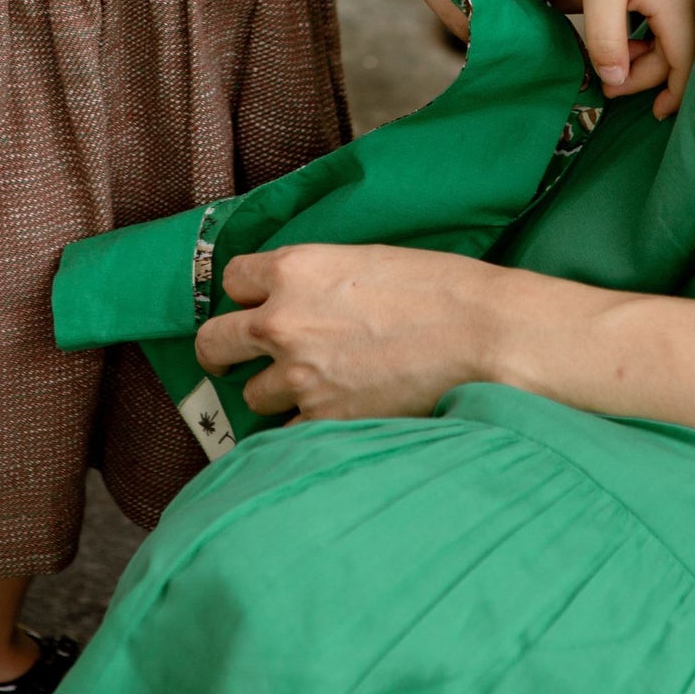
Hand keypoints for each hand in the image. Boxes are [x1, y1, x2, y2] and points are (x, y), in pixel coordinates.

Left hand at [194, 243, 515, 421]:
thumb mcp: (362, 261)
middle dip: (224, 351)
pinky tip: (331, 417)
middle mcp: (282, 321)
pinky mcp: (322, 420)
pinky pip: (287, 433)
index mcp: (293, 269)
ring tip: (312, 389)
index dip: (245, 295)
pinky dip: (303, 429)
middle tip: (234, 360)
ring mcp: (298, 375)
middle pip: (215, 341)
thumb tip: (297, 298)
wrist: (479, 334)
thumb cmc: (436, 288)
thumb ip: (315, 280)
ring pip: (251, 395)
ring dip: (274, 393)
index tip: (255, 307)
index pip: (232, 280)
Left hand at [578, 0, 694, 115]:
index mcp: (682, 5)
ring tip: (621, 54)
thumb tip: (614, 79)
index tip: (654, 112)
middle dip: (652, 75)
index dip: (673, 96)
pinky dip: (666, 27)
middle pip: (688, 53)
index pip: (687, 67)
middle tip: (611, 83)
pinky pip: (689, 8)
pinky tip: (639, 25)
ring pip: (689, 31)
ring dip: (657, 51)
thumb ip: (606, 38)